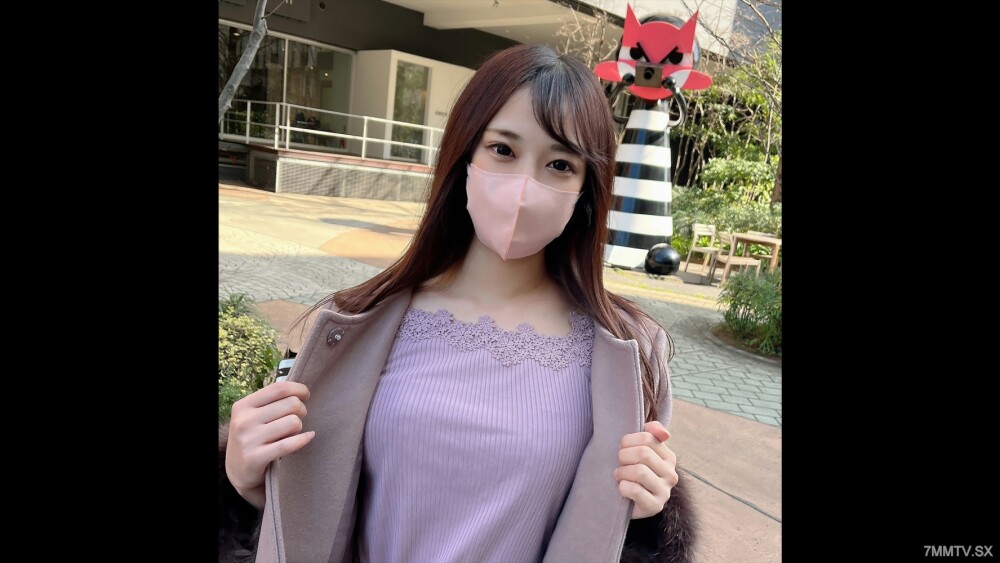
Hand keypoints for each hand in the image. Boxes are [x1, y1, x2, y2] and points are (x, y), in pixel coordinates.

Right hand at [225, 381, 315, 508]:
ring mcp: (248, 440)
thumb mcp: (252, 416)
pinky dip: (304, 439)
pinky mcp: (255, 458)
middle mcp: (243, 421)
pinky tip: (309, 437)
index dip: (299, 389)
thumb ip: (271, 401)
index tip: (306, 395)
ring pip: (293, 422)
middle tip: (298, 418)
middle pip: (291, 404)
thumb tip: (300, 389)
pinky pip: (289, 444)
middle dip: (302, 410)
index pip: (279, 388)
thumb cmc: (252, 437)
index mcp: (243, 406)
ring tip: (293, 432)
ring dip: (299, 427)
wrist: (237, 471)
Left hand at [614, 421, 678, 518]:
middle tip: (619, 462)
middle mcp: (671, 474)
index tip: (622, 448)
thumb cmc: (634, 470)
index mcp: (669, 457)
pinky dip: (623, 487)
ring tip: (619, 475)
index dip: (628, 441)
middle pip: (643, 453)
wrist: (631, 501)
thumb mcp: (641, 450)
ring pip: (639, 471)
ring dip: (622, 472)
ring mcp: (665, 492)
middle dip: (624, 456)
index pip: (648, 438)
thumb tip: (664, 432)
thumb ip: (651, 433)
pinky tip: (622, 488)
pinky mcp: (655, 506)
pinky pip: (635, 490)